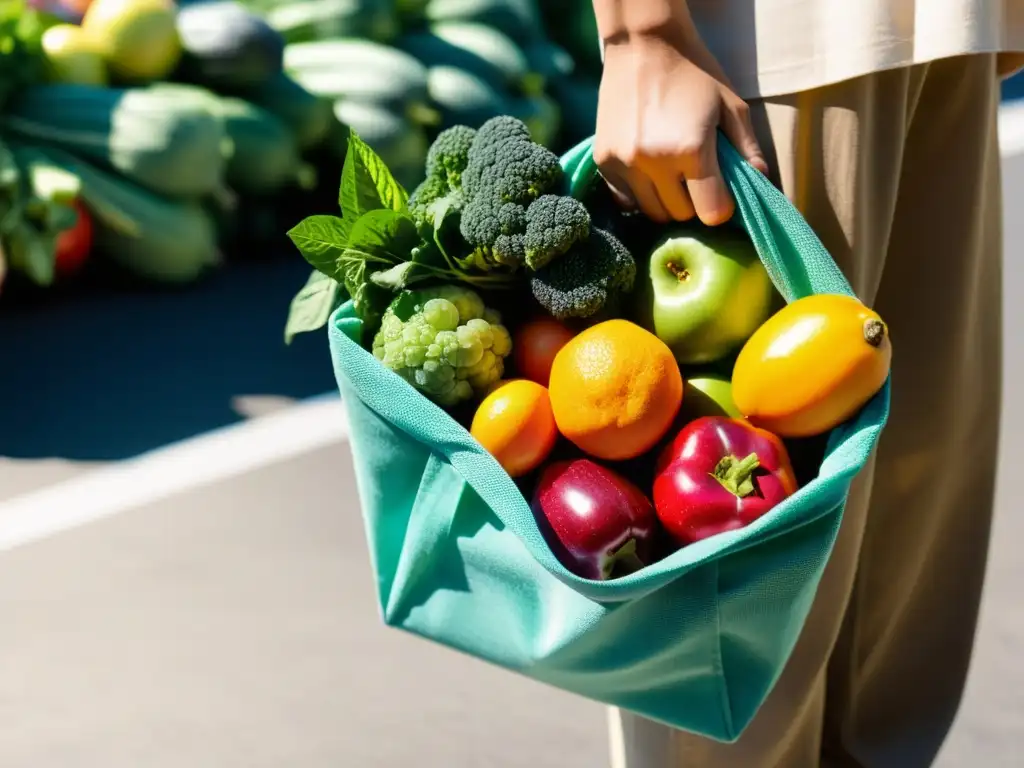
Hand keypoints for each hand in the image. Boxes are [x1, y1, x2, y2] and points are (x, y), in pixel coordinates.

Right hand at [594, 33, 767, 225]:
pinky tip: (647, 172)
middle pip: (680, 214)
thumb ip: (748, 148)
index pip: (711, 211)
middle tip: (695, 178)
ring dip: (665, 201)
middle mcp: (654, 162)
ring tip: (670, 175)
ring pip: (652, 211)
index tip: (719, 192)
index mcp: (691, 149)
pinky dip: (639, 194)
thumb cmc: (694, 73)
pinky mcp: (604, 161)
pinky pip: (625, 200)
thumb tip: (760, 183)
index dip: (720, 206)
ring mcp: (625, 163)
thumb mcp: (731, 105)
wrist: (642, 44)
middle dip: (693, 202)